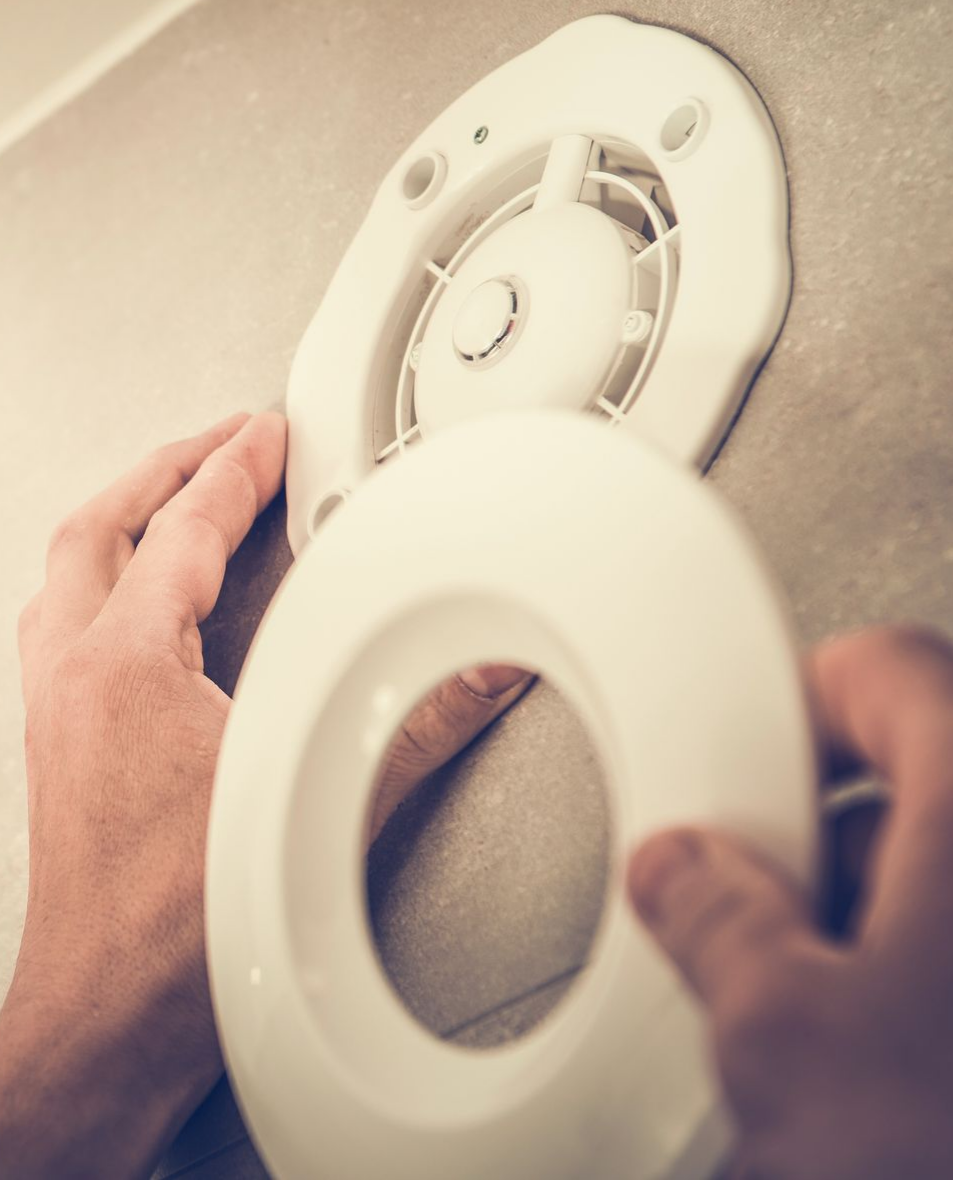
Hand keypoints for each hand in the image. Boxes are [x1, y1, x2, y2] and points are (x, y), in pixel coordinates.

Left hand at [3, 412, 531, 1179]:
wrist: (106, 1020)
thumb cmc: (173, 933)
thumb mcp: (317, 805)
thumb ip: (415, 731)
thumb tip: (478, 678)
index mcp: (123, 668)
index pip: (181, 531)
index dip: (232, 469)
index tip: (262, 433)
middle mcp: (75, 677)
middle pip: (102, 528)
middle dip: (168, 469)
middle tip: (221, 442)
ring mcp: (58, 711)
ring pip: (72, 572)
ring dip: (131, 520)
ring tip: (180, 497)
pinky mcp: (62, 746)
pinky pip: (70, 623)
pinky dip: (112, 583)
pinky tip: (150, 606)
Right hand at [628, 625, 952, 1179]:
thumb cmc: (949, 1154)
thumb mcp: (790, 1041)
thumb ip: (715, 921)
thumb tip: (681, 874)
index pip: (883, 670)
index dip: (797, 705)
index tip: (751, 764)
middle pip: (931, 771)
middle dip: (834, 835)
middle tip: (773, 906)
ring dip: (890, 918)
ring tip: (836, 1011)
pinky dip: (936, 974)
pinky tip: (906, 1063)